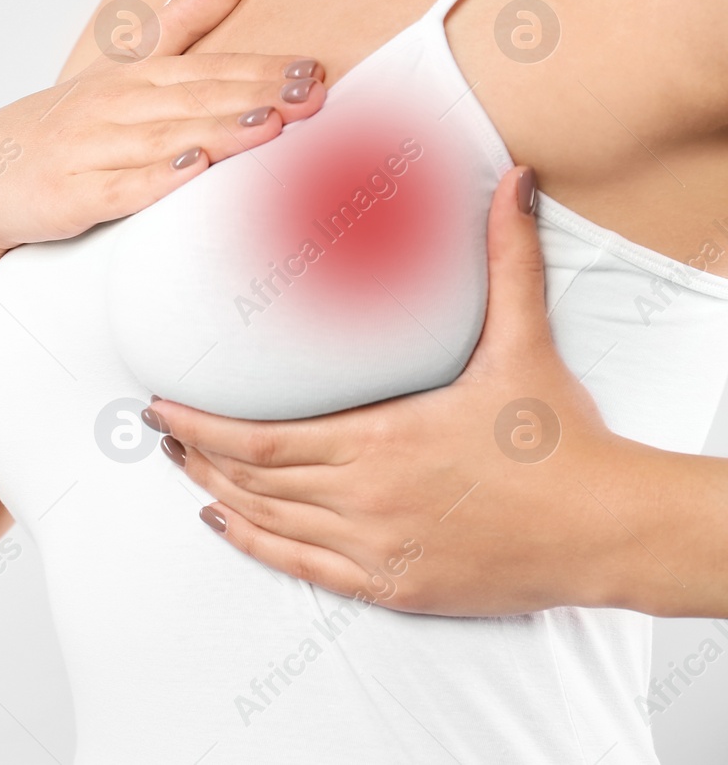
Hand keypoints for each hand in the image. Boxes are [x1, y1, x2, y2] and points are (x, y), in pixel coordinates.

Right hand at [0, 0, 326, 254]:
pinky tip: (190, 172)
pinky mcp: (70, 195)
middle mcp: (111, 108)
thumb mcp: (119, 67)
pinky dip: (154, 180)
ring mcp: (89, 151)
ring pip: (162, 139)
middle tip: (311, 95)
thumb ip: (182, 23)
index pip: (205, 69)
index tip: (311, 68)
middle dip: (255, 95)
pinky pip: (118, 188)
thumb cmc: (62, 124)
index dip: (260, 68)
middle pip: (192, 99)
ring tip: (270, 126)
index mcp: (129, 78)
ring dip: (218, 132)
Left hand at [147, 166, 671, 616]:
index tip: (161, 402)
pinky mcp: (392, 585)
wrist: (609, 528)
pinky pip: (302, 567)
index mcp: (383, 439)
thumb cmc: (562, 441)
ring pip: (268, 522)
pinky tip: (222, 523)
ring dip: (215, 492)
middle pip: (251, 478)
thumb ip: (508, 260)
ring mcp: (376, 547)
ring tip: (179, 465)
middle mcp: (367, 497)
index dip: (201, 423)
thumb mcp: (524, 344)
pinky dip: (254, 545)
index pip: (261, 437)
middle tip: (157, 427)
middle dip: (195, 451)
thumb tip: (512, 181)